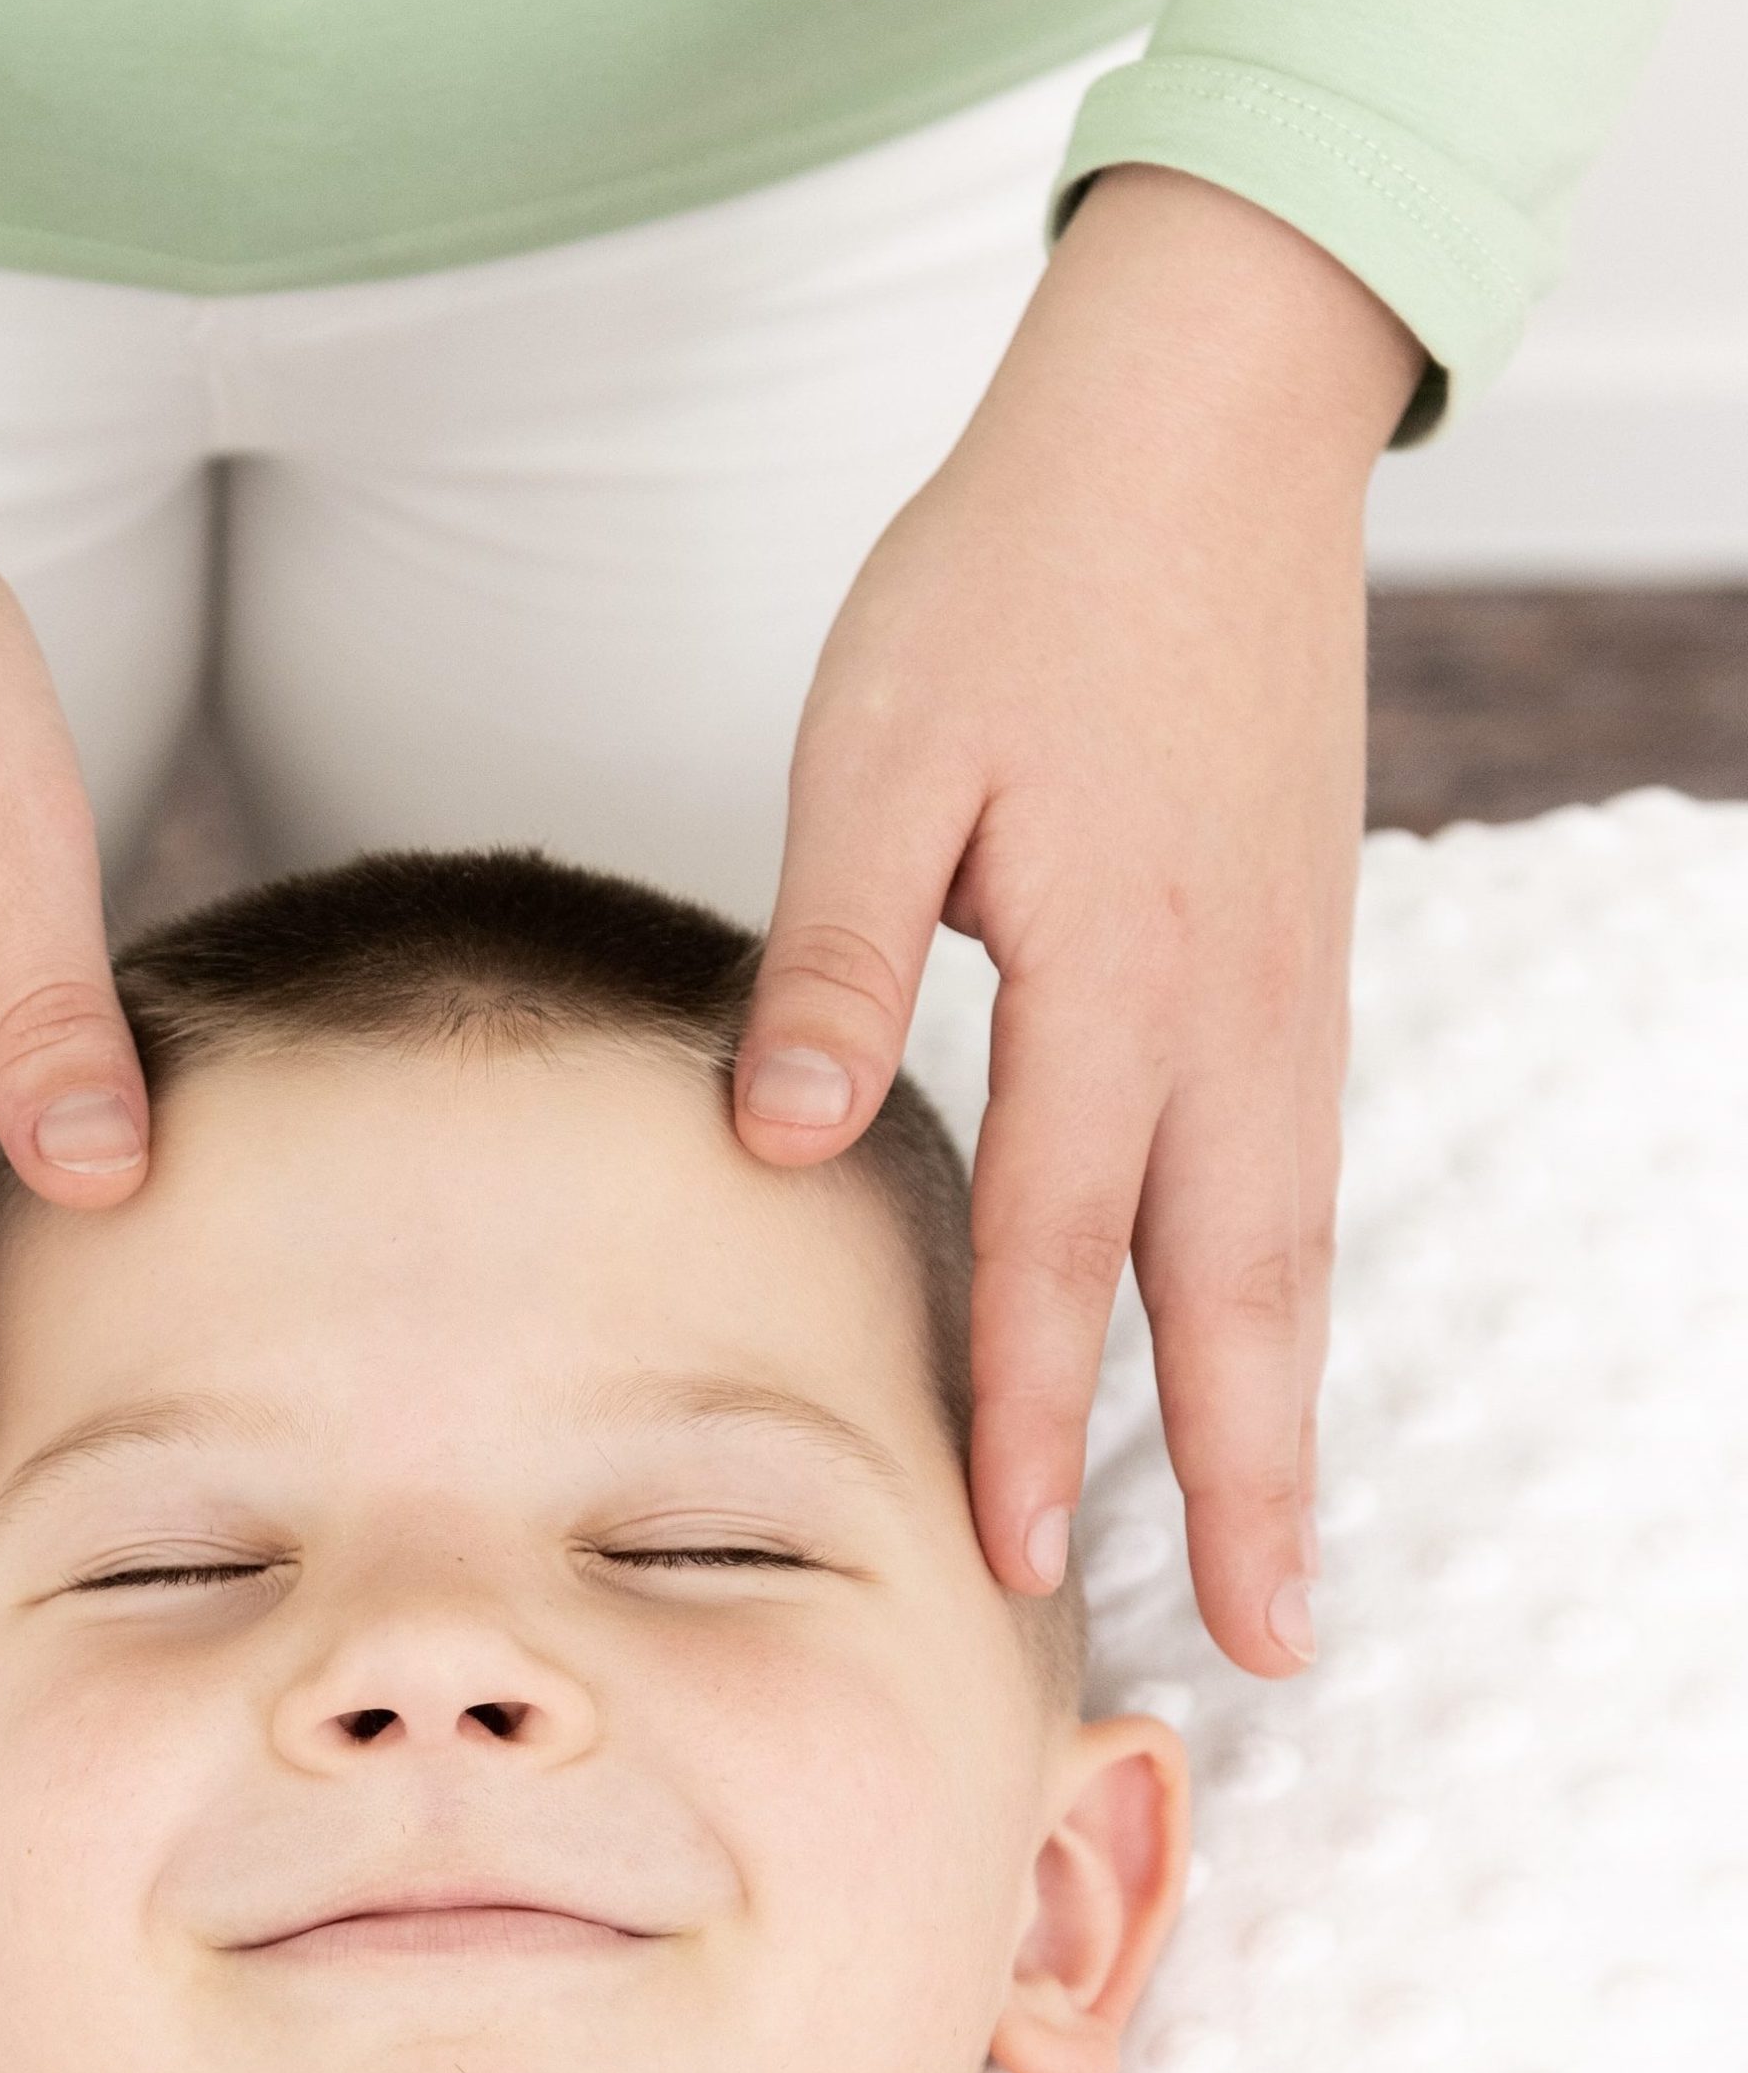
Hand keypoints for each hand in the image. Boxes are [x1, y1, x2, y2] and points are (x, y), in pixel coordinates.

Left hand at [735, 165, 1424, 1678]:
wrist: (1201, 429)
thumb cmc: (1017, 581)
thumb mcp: (879, 757)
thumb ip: (834, 962)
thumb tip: (775, 1143)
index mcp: (1111, 973)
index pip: (1056, 1246)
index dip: (1026, 1417)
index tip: (1015, 1569)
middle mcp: (1229, 1008)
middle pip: (1235, 1294)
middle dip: (1243, 1480)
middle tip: (1269, 1643)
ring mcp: (1286, 980)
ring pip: (1290, 1242)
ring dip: (1284, 1403)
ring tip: (1283, 1540)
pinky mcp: (1296, 945)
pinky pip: (1297, 1162)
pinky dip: (1284, 1285)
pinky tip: (1256, 1331)